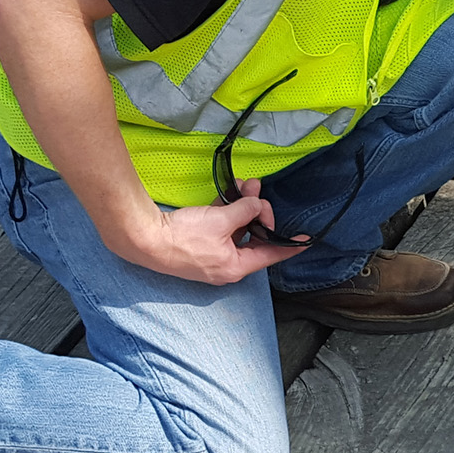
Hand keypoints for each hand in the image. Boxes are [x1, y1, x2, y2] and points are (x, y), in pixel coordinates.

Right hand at [113, 178, 299, 284]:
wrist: (145, 239)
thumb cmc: (183, 237)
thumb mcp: (221, 220)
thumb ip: (245, 211)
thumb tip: (256, 205)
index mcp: (236, 267)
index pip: (271, 255)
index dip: (290, 246)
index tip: (307, 239)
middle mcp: (227, 266)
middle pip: (254, 237)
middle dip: (258, 212)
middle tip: (255, 191)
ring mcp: (213, 256)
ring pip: (238, 229)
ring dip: (243, 207)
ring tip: (244, 185)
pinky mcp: (201, 245)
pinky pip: (223, 229)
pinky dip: (228, 212)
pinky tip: (229, 194)